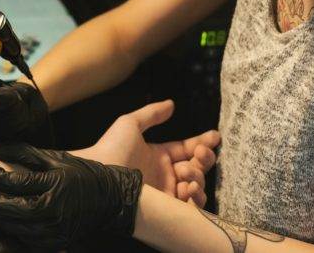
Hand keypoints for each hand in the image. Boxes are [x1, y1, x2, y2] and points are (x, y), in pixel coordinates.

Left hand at [0, 143, 141, 250]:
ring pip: (16, 228)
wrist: (111, 200)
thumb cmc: (83, 175)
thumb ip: (25, 153)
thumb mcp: (56, 158)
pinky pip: (27, 241)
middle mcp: (53, 209)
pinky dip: (12, 232)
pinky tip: (3, 224)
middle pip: (12, 208)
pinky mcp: (56, 242)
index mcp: (53, 184)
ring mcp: (55, 229)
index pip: (15, 181)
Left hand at [75, 99, 219, 205]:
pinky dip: (196, 197)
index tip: (215, 136)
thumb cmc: (112, 148)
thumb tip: (171, 104)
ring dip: (198, 176)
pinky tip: (189, 187)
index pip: (186, 148)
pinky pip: (190, 207)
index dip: (202, 142)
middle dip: (203, 158)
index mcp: (158, 156)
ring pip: (196, 185)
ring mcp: (166, 192)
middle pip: (196, 166)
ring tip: (187, 170)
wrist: (99, 174)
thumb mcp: (131, 124)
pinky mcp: (166, 209)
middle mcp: (165, 175)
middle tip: (200, 152)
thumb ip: (152, 114)